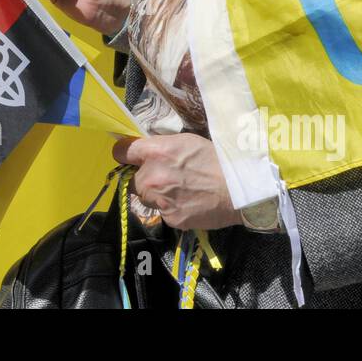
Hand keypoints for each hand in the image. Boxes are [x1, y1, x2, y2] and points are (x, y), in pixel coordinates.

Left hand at [113, 134, 239, 230]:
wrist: (239, 190)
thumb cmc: (215, 160)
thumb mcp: (186, 141)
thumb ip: (160, 146)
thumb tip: (143, 150)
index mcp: (156, 152)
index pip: (122, 152)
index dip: (126, 154)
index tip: (131, 157)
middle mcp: (152, 177)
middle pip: (133, 179)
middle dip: (145, 178)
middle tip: (167, 177)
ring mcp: (160, 200)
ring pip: (146, 198)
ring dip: (157, 195)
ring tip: (182, 191)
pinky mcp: (170, 219)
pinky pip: (162, 212)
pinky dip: (171, 209)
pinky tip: (189, 202)